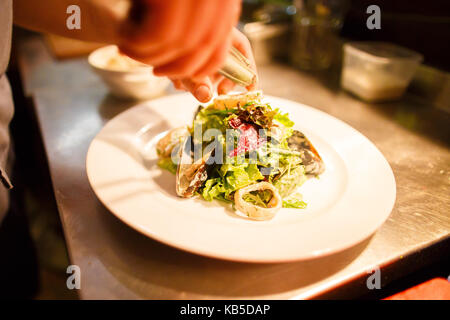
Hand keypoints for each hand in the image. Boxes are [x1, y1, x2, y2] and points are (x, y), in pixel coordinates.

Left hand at [119, 0, 255, 101]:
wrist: (123, 27)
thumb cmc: (152, 36)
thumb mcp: (177, 63)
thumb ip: (195, 80)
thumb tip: (207, 97)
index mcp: (213, 30)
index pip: (242, 50)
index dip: (248, 71)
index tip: (250, 90)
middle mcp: (206, 38)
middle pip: (226, 64)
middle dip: (220, 81)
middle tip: (217, 93)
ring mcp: (194, 47)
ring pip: (207, 70)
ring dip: (200, 82)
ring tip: (187, 85)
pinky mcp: (182, 55)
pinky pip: (192, 71)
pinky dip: (187, 79)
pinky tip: (176, 81)